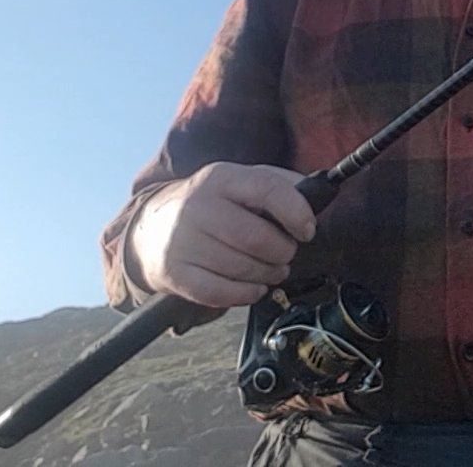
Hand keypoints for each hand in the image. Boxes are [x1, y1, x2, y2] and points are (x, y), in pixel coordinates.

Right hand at [128, 162, 317, 307]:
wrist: (152, 225)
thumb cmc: (211, 204)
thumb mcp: (240, 182)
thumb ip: (280, 184)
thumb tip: (319, 191)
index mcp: (221, 177)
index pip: (268, 189)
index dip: (296, 212)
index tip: (307, 230)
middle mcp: (198, 206)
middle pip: (257, 237)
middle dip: (283, 252)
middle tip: (286, 254)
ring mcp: (182, 240)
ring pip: (241, 268)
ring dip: (268, 274)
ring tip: (272, 270)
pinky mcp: (173, 272)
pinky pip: (220, 292)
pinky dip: (246, 294)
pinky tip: (253, 287)